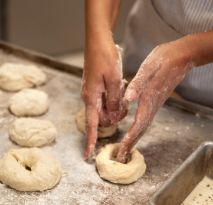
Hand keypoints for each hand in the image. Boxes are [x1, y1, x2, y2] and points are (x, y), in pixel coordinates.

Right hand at [81, 33, 127, 158]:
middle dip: (113, 117)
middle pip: (101, 117)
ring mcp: (93, 91)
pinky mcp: (96, 86)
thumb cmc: (104, 57)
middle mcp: (90, 97)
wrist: (98, 39)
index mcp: (91, 97)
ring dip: (115, 106)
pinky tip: (120, 86)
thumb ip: (114, 101)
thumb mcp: (113, 80)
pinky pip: (106, 98)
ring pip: (105, 108)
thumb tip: (114, 119)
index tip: (87, 156)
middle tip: (125, 105)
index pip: (90, 125)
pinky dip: (114, 97)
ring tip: (122, 90)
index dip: (90, 141)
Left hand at [117, 40, 194, 162]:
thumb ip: (138, 82)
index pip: (138, 123)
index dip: (130, 137)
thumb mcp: (149, 66)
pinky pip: (146, 119)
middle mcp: (153, 104)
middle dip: (131, 144)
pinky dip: (139, 129)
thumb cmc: (165, 58)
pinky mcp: (156, 100)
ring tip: (125, 150)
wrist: (184, 55)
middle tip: (121, 158)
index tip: (122, 149)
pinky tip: (134, 133)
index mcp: (149, 97)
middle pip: (141, 129)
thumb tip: (129, 97)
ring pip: (144, 126)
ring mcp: (156, 103)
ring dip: (134, 139)